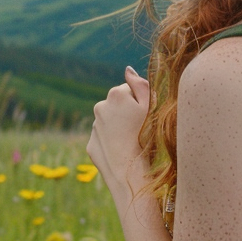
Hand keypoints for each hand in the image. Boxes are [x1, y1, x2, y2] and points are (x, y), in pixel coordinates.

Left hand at [87, 66, 150, 193]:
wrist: (129, 170)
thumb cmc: (145, 136)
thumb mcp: (150, 107)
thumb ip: (140, 85)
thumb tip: (128, 70)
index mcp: (116, 94)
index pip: (130, 90)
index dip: (141, 102)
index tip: (145, 115)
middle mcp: (100, 107)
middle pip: (118, 105)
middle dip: (127, 113)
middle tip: (139, 129)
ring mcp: (94, 126)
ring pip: (110, 122)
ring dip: (119, 127)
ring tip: (131, 142)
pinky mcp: (91, 144)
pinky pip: (104, 138)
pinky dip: (111, 142)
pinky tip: (122, 151)